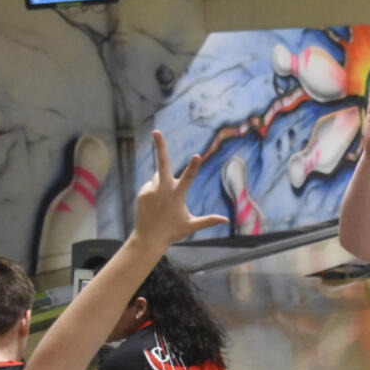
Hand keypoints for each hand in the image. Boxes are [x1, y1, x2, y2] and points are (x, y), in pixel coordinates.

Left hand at [133, 130, 227, 248]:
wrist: (148, 239)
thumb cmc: (173, 232)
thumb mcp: (191, 226)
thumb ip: (208, 220)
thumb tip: (227, 220)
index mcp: (177, 196)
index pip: (188, 178)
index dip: (194, 167)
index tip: (197, 155)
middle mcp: (163, 190)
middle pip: (163, 163)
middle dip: (160, 147)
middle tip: (156, 131)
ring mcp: (150, 190)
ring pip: (159, 178)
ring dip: (163, 184)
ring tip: (163, 204)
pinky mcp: (142, 192)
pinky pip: (151, 185)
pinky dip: (155, 191)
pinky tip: (155, 205)